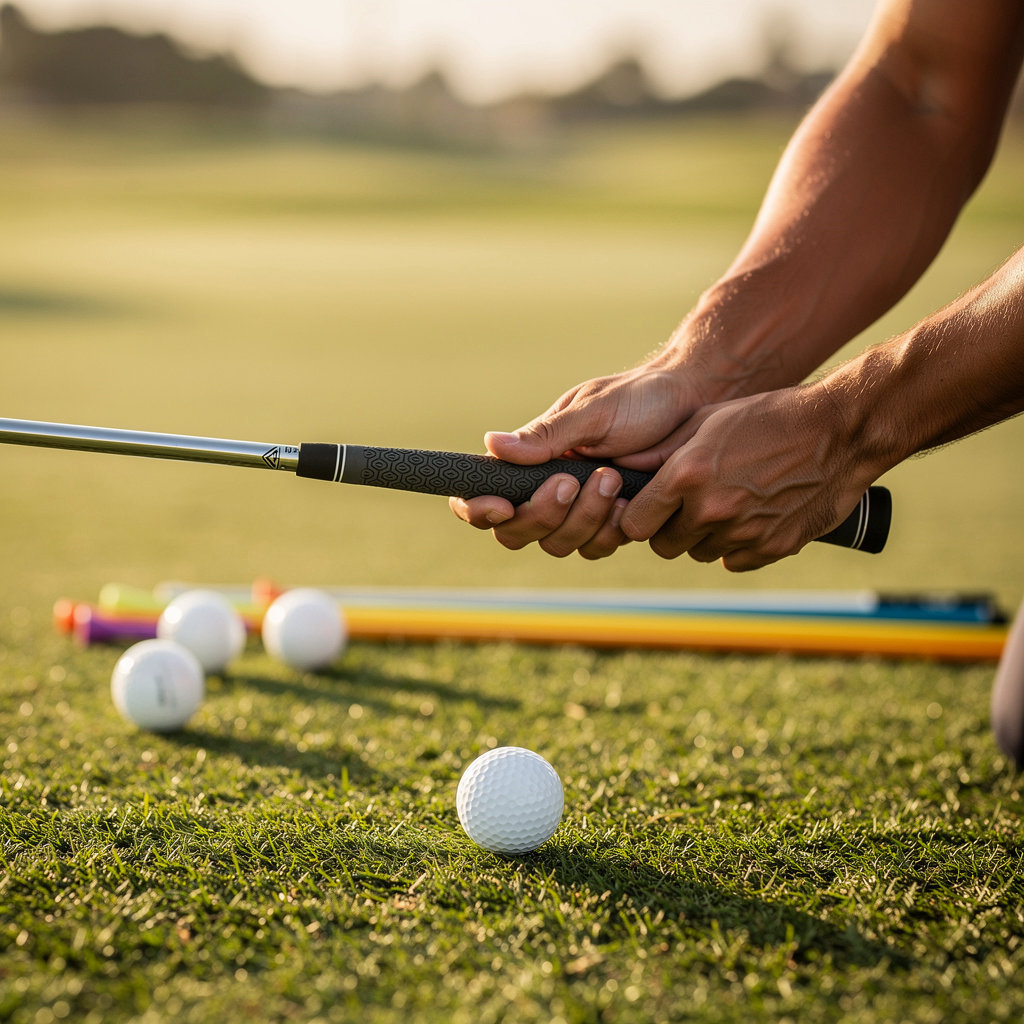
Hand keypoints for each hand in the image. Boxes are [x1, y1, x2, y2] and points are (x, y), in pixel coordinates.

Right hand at [449, 365, 703, 558]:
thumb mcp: (592, 411)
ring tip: (611, 478)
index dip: (479, 511)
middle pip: (517, 533)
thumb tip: (490, 444)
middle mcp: (549, 490)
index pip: (484, 497)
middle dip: (542, 513)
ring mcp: (581, 512)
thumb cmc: (639, 399)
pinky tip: (628, 499)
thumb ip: (546, 435)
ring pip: (559, 545)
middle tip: (571, 481)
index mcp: (531, 461)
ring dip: (583, 518)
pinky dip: (611, 528)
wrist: (694, 406)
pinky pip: (598, 547)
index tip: (499, 506)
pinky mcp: (614, 524)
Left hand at [619, 386, 873, 570]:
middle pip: (663, 545)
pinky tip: (751, 516)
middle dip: (669, 528)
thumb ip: (661, 449)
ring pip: (700, 552)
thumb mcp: (708, 420)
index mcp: (687, 476)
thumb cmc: (768, 417)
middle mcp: (711, 509)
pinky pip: (734, 560)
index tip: (649, 508)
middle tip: (687, 506)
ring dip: (704, 536)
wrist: (839, 432)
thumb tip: (620, 467)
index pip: (635, 523)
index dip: (639, 516)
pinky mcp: (772, 548)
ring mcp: (743, 533)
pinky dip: (737, 546)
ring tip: (726, 504)